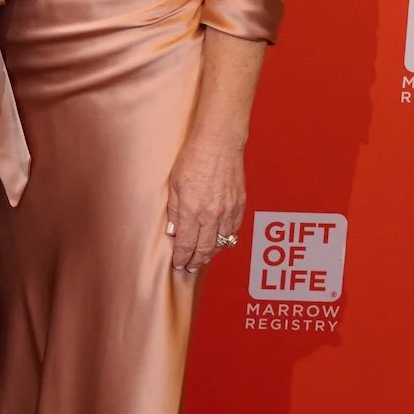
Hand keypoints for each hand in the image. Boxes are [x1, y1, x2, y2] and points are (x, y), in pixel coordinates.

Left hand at [165, 136, 244, 273]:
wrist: (219, 145)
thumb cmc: (193, 159)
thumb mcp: (174, 184)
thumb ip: (174, 210)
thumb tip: (173, 231)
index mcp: (192, 211)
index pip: (186, 244)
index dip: (182, 258)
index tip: (178, 265)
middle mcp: (212, 215)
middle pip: (204, 248)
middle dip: (196, 261)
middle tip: (189, 268)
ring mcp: (228, 212)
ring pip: (221, 243)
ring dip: (211, 254)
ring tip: (202, 259)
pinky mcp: (240, 206)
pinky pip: (233, 232)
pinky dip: (226, 241)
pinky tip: (219, 243)